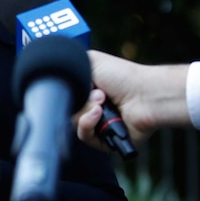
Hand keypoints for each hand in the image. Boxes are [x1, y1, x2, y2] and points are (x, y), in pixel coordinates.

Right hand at [75, 50, 190, 151]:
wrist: (144, 94)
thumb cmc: (123, 76)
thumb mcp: (89, 60)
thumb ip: (68, 66)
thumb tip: (55, 78)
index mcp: (86, 91)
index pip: (65, 95)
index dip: (66, 91)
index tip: (73, 83)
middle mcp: (91, 108)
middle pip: (66, 109)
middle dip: (77, 100)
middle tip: (96, 92)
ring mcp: (97, 124)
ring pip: (72, 123)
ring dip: (84, 111)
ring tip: (101, 102)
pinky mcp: (103, 140)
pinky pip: (83, 136)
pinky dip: (88, 124)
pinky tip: (99, 114)